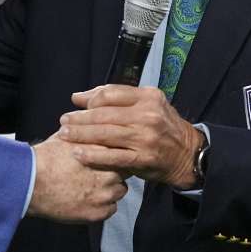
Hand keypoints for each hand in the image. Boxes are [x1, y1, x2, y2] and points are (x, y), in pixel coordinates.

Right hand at [27, 133, 126, 222]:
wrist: (31, 182)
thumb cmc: (46, 157)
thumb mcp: (67, 135)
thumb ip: (85, 130)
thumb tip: (91, 120)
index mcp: (105, 152)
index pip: (124, 151)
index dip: (116, 153)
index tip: (109, 156)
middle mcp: (110, 173)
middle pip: (126, 171)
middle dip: (115, 170)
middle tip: (99, 171)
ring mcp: (105, 194)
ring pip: (120, 190)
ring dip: (111, 188)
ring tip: (93, 185)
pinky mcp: (98, 212)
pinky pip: (111, 208)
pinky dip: (103, 205)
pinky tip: (89, 198)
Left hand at [60, 85, 204, 189]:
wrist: (187, 153)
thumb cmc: (162, 126)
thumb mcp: (147, 104)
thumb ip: (117, 99)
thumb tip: (79, 97)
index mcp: (148, 97)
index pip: (110, 93)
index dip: (89, 99)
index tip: (75, 105)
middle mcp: (147, 115)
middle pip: (104, 114)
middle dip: (79, 118)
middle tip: (63, 121)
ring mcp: (145, 137)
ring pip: (105, 134)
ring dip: (81, 135)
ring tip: (64, 135)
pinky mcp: (143, 158)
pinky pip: (112, 156)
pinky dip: (93, 155)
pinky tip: (79, 154)